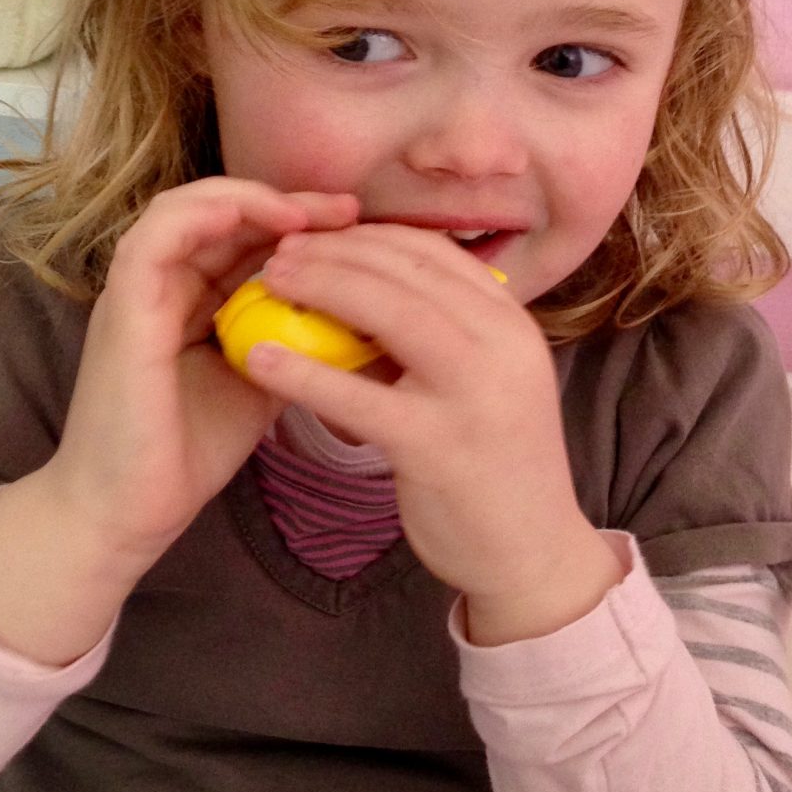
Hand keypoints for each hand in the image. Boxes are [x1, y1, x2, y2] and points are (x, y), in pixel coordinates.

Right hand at [38, 178, 360, 585]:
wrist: (127, 512)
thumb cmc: (187, 454)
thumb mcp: (259, 382)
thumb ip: (290, 342)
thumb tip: (349, 315)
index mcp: (188, 299)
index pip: (241, 237)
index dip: (296, 222)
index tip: (356, 228)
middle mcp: (159, 286)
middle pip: (220, 213)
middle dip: (286, 203)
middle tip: (348, 208)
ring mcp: (136, 293)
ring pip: (182, 210)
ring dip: (246, 200)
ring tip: (304, 213)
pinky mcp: (123, 310)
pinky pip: (154, 241)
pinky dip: (200, 218)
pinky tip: (250, 219)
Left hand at [245, 223, 620, 628]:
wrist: (534, 556)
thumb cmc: (495, 467)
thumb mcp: (480, 385)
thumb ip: (435, 339)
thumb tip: (356, 294)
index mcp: (512, 324)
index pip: (434, 254)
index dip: (369, 235)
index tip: (319, 235)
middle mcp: (504, 346)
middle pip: (407, 271)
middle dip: (335, 251)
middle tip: (279, 251)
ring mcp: (476, 393)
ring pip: (388, 312)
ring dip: (319, 286)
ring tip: (266, 283)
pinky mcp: (439, 445)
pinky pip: (358, 396)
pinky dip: (302, 370)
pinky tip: (257, 359)